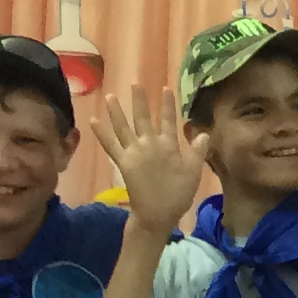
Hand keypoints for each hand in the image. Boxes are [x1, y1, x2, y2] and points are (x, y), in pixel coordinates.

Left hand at [94, 88, 211, 238]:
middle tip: (134, 83)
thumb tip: (203, 133)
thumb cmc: (177, 195)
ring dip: (116, 111)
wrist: (156, 214)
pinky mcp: (122, 162)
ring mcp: (133, 152)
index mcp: (168, 146)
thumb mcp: (194, 173)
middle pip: (143, 118)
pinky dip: (101, 133)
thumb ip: (197, 152)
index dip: (167, 105)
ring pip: (123, 127)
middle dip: (139, 100)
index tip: (165, 88)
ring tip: (110, 96)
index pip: (168, 121)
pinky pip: (109, 145)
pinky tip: (93, 121)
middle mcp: (149, 145)